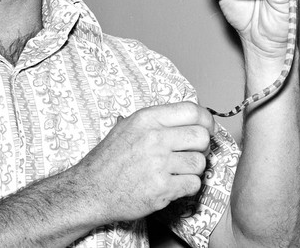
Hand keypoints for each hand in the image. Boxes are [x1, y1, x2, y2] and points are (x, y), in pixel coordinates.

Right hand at [75, 102, 213, 222]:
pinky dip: (188, 186)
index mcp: (147, 119)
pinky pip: (193, 184)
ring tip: (179, 169)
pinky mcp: (161, 189)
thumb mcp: (129, 125)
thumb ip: (158, 119)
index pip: (191, 110)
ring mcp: (158, 165)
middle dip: (202, 145)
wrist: (91, 189)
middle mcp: (154, 139)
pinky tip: (175, 183)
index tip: (207, 127)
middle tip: (194, 151)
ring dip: (194, 168)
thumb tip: (192, 116)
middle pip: (201, 136)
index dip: (205, 119)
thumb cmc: (111, 157)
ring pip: (199, 162)